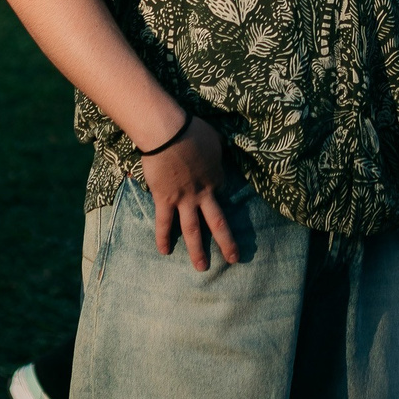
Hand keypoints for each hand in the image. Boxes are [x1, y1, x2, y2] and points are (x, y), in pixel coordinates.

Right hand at [143, 116, 239, 271]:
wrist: (168, 133)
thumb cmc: (191, 130)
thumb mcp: (214, 138)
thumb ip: (216, 149)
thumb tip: (216, 150)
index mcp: (217, 177)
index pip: (221, 191)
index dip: (217, 193)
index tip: (212, 192)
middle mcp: (204, 193)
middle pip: (218, 221)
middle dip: (227, 242)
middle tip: (235, 259)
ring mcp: (184, 199)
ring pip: (193, 229)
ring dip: (197, 250)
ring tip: (202, 268)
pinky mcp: (165, 199)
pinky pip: (164, 222)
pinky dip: (163, 237)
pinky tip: (164, 251)